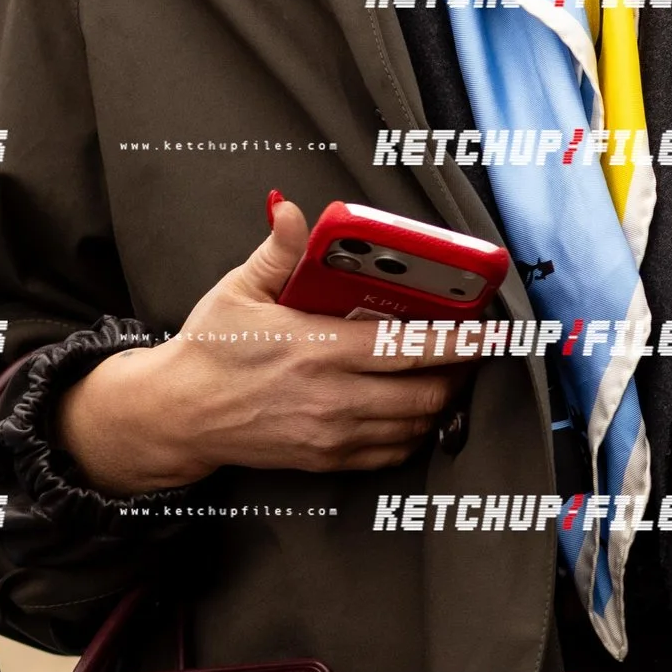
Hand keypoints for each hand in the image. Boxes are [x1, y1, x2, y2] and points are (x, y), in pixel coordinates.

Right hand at [57, 198, 453, 492]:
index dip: (461, 341)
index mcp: (316, 348)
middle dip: (462, 373)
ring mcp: (331, 434)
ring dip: (442, 402)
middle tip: (473, 350)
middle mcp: (331, 397)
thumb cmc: (208, 351)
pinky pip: (393, 453)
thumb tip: (294, 211)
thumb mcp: (237, 290)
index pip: (409, 347)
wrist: (177, 417)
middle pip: (427, 393)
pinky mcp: (327, 460)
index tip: (494, 332)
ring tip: (450, 376)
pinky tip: (414, 409)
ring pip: (416, 426)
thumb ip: (278, 251)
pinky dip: (415, 432)